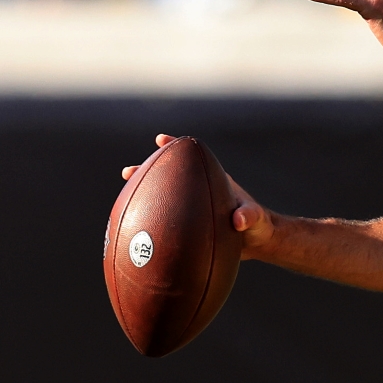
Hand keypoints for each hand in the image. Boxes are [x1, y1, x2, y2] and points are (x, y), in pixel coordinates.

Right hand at [120, 133, 276, 261]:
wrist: (258, 242)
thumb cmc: (259, 226)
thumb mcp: (256, 219)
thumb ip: (249, 216)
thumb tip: (238, 220)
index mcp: (213, 181)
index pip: (192, 159)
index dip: (176, 148)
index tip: (161, 140)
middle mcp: (199, 191)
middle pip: (170, 177)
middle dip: (149, 171)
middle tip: (128, 172)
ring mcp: (192, 208)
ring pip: (164, 199)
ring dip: (144, 197)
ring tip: (122, 200)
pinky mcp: (189, 225)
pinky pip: (167, 222)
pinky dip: (151, 224)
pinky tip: (133, 234)